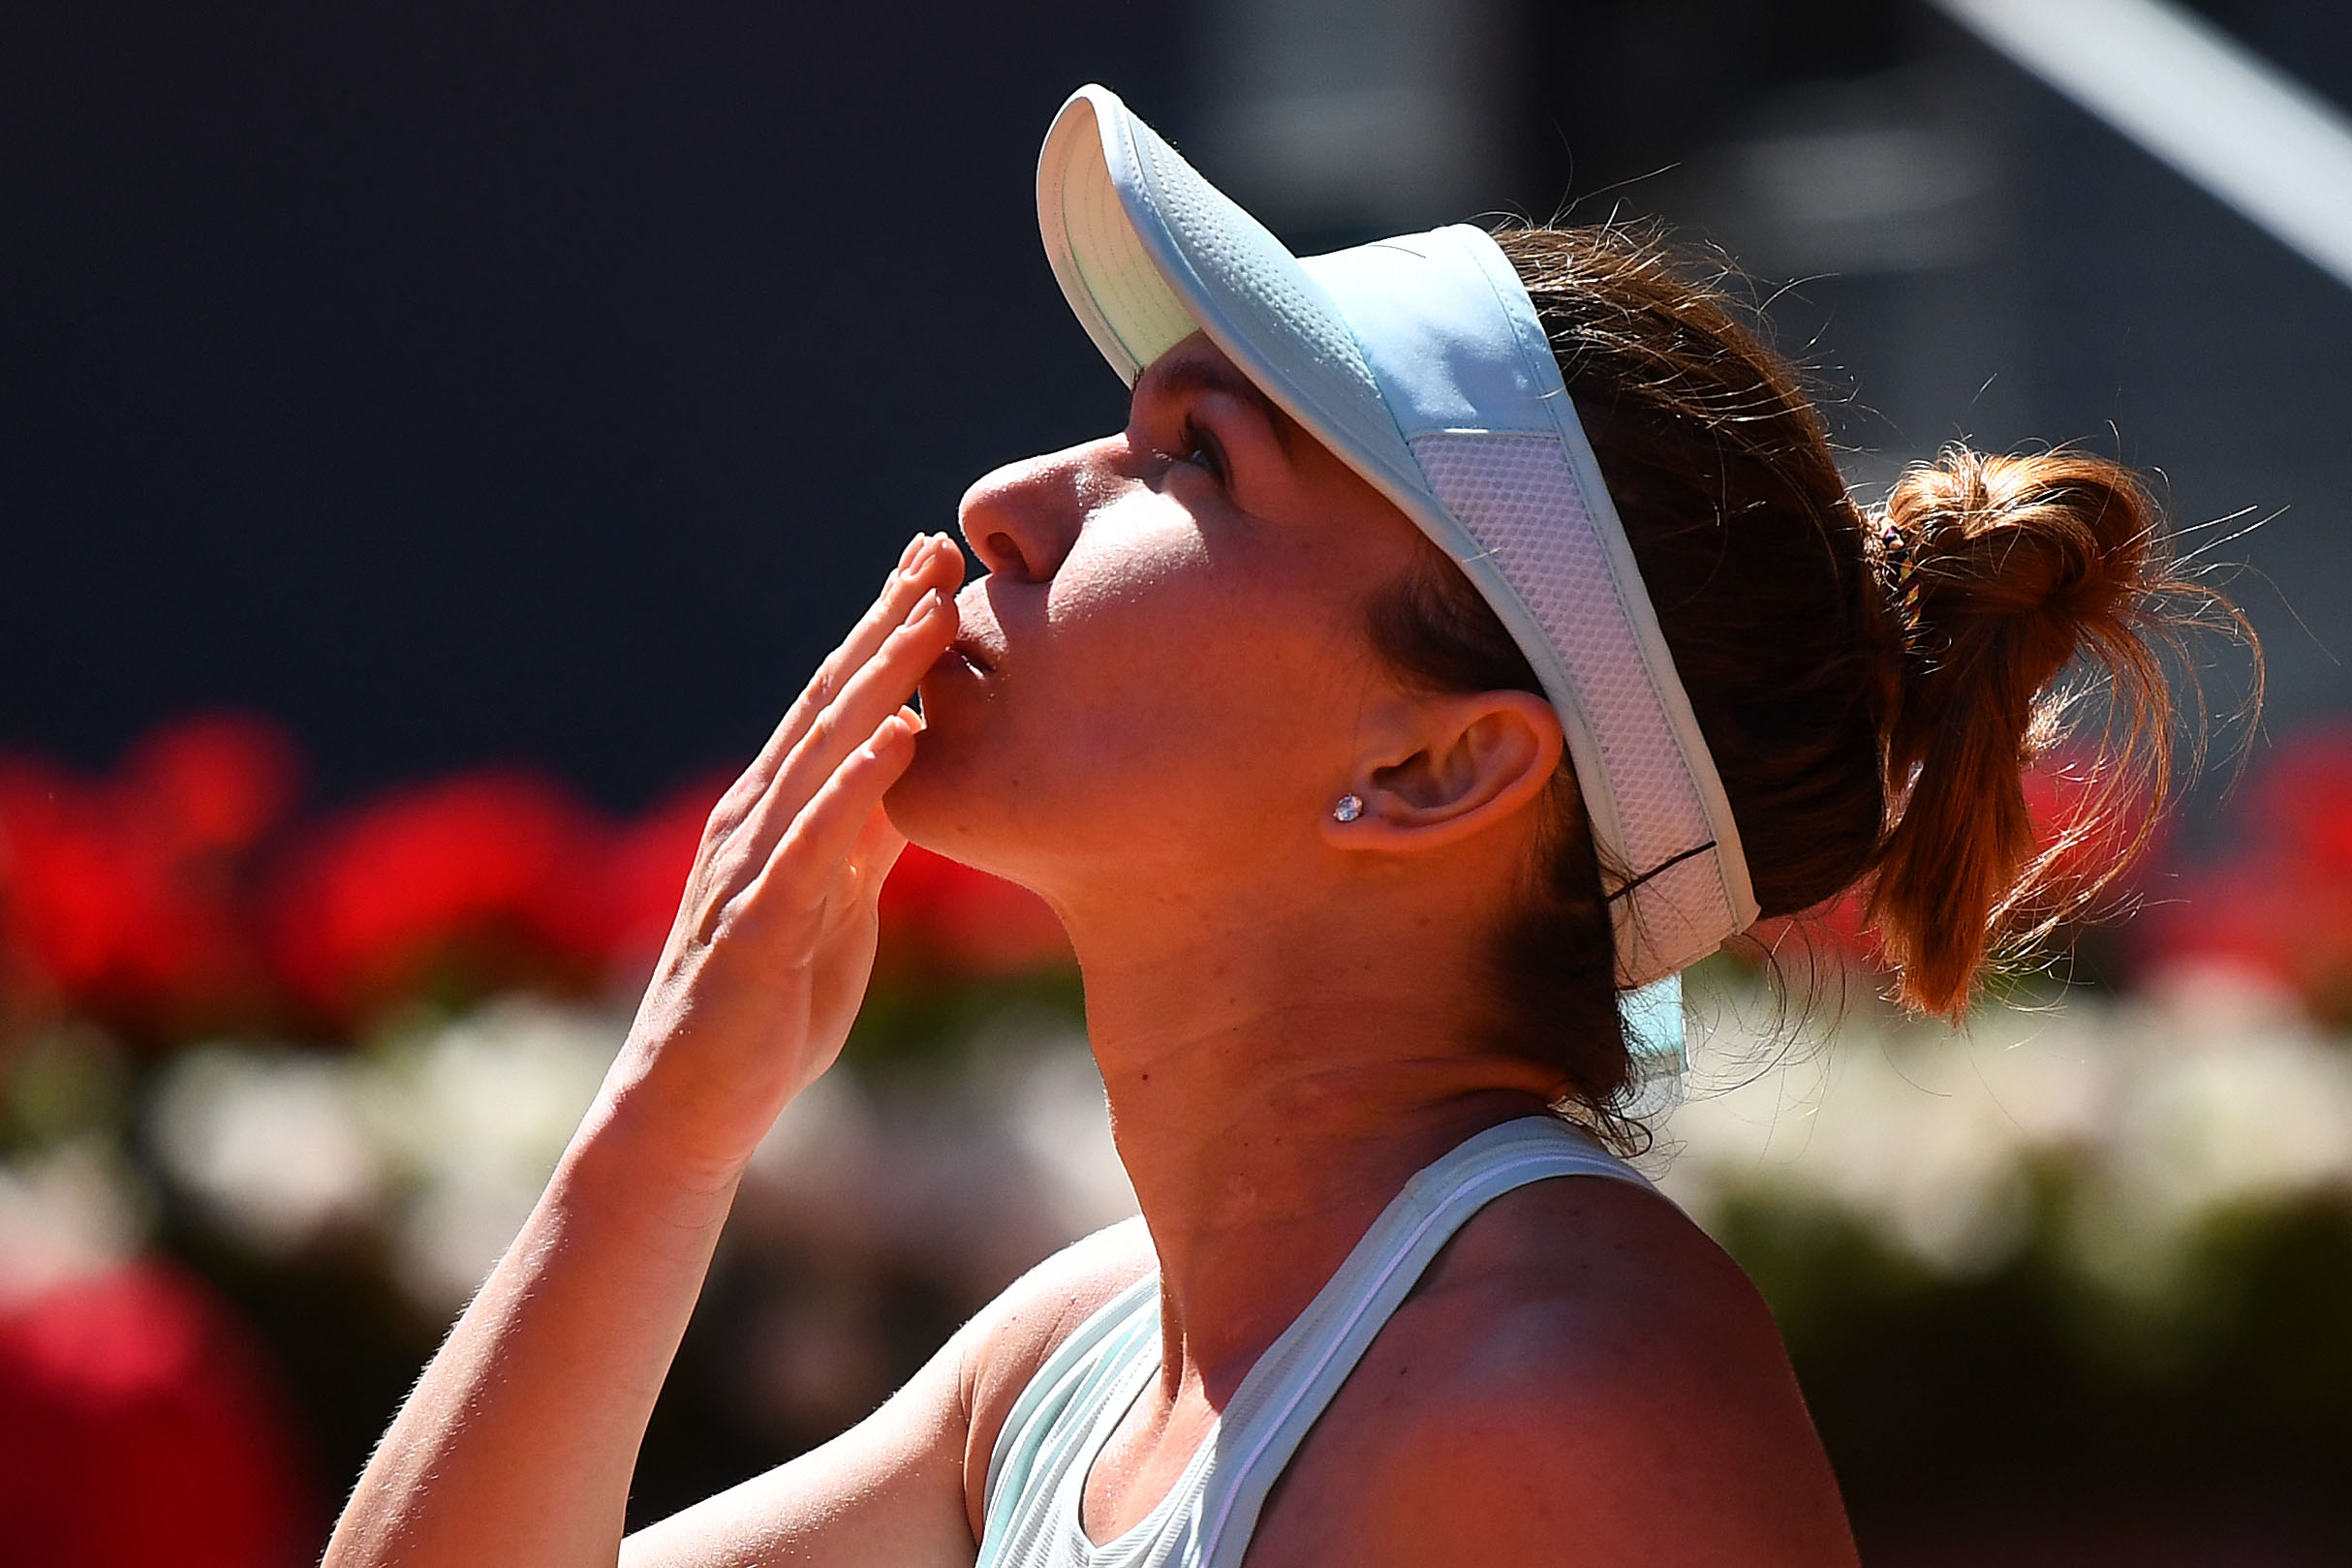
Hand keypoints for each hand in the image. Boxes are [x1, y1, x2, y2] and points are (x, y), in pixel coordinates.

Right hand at [602, 531, 965, 1177]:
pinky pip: (814, 843)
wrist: (692, 1110)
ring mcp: (751, 868)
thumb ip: (862, 836)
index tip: (933, 565)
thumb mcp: (833, 905)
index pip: (835, 703)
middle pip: (827, 703)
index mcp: (774, 814)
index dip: (882, 631)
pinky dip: (856, 783)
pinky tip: (901, 735)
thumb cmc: (767, 1011)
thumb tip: (911, 769)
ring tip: (932, 615)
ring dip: (879, 679)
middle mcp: (754, 822)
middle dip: (884, 624)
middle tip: (938, 550)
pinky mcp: (759, 926)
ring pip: (820, 753)